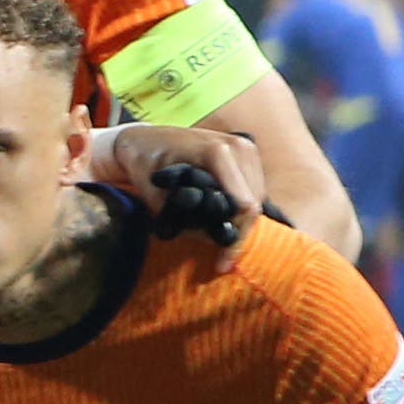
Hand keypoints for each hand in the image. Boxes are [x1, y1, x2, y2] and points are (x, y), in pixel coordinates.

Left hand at [84, 118, 267, 248]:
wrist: (145, 139)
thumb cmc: (144, 165)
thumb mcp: (156, 197)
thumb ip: (184, 219)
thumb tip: (211, 240)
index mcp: (217, 153)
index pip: (243, 204)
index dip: (236, 238)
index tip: (222, 263)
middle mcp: (238, 146)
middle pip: (255, 202)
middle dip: (241, 233)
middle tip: (223, 260)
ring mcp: (246, 146)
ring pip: (258, 196)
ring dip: (243, 221)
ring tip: (223, 246)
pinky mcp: (247, 150)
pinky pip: (254, 187)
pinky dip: (243, 207)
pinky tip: (225, 223)